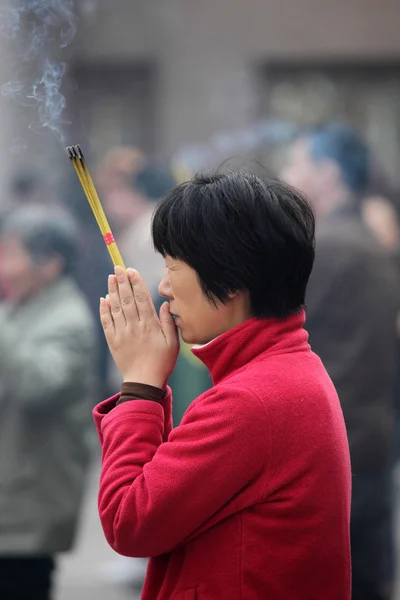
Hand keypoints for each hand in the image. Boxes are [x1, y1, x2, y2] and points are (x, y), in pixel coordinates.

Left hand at [100, 266, 179, 387]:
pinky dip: (104, 310)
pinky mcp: (113, 341)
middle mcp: (134, 327)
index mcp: (149, 326)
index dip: (136, 283)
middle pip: (127, 299)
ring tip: (110, 277)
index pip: (142, 299)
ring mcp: (122, 334)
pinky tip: (103, 299)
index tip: (132, 270)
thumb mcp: (173, 343)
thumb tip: (166, 304)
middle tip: (118, 267)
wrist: (143, 382)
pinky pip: (107, 322)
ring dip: (112, 291)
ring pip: (116, 308)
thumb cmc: (162, 362)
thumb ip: (169, 322)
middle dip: (122, 282)